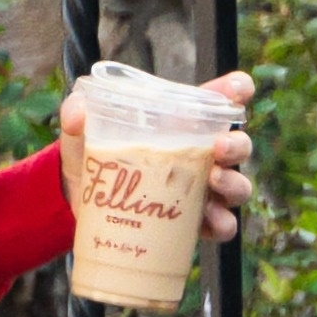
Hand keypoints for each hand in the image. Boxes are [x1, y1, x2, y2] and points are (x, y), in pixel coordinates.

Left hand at [58, 68, 255, 239]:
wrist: (78, 203)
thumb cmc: (90, 155)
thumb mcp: (81, 132)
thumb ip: (76, 114)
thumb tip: (78, 113)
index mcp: (182, 122)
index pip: (220, 100)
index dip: (236, 90)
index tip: (238, 90)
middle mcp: (201, 154)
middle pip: (239, 145)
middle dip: (237, 144)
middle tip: (218, 148)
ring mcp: (202, 190)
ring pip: (238, 186)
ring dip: (233, 183)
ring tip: (214, 181)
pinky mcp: (194, 223)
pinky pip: (223, 226)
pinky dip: (222, 223)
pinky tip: (209, 221)